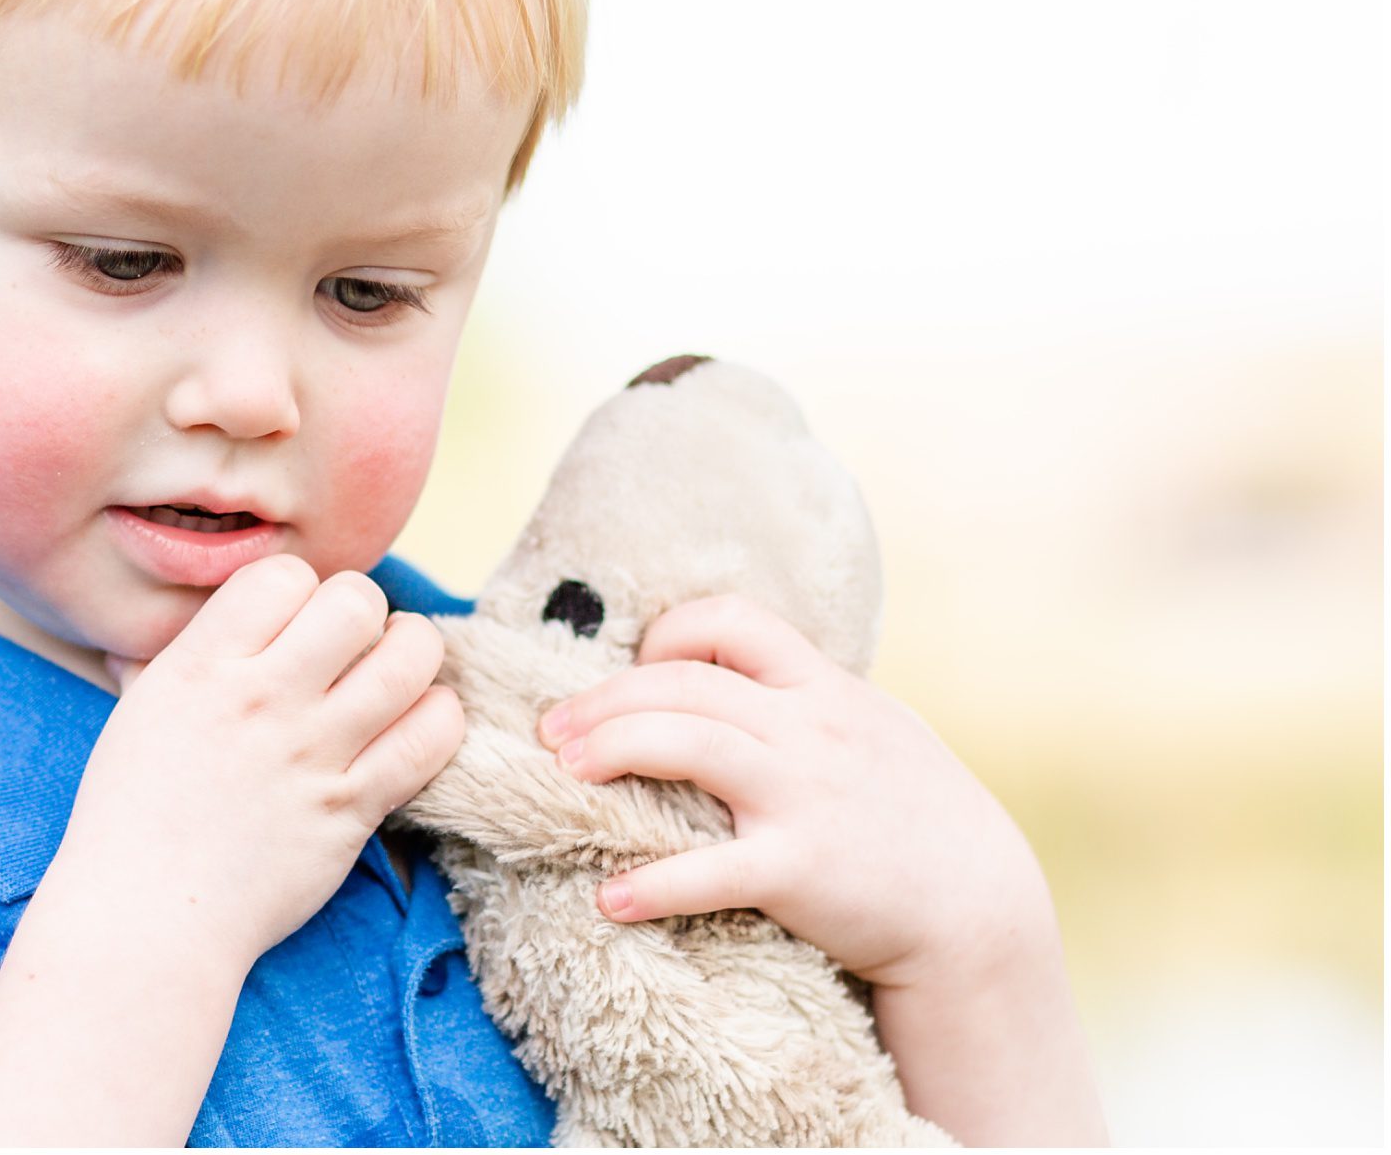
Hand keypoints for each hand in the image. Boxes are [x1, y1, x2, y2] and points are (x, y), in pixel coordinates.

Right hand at [54, 555, 463, 971]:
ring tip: (393, 674)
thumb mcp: (140, 713)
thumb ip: (177, 661)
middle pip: (357, 601)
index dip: (299, 591)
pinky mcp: (353, 808)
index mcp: (202, 666)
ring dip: (412, 655)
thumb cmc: (132, 816)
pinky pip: (431, 737)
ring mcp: (313, 753)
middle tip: (351, 647)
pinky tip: (412, 725)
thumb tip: (190, 628)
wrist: (147, 918)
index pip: (285, 574)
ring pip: (411, 657)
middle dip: (363, 613)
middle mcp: (263, 698)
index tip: (293, 624)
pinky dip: (437, 719)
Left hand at [537, 593, 1052, 988]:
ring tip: (565, 773)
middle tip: (553, 732)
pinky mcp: (801, 870)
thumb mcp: (875, 731)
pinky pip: (709, 869)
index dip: (667, 637)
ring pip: (687, 745)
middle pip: (683, 685)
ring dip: (613, 751)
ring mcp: (805, 796)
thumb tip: (736, 681)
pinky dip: (651, 883)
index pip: (732, 622)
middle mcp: (810, 728)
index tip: (632, 669)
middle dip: (605, 701)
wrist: (980, 911)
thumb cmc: (918, 818)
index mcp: (824, 688)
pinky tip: (609, 897)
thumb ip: (810, 702)